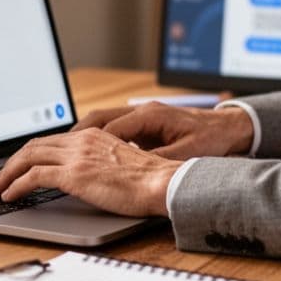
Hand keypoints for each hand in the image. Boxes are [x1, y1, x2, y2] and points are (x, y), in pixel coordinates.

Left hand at [0, 129, 182, 216]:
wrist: (163, 182)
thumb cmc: (151, 180)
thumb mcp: (120, 163)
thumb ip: (100, 164)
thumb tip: (87, 178)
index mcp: (94, 135)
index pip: (52, 140)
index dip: (31, 153)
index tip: (20, 165)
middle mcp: (82, 140)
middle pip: (35, 145)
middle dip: (13, 162)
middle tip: (1, 177)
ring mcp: (76, 156)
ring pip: (28, 157)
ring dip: (8, 173)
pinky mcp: (73, 175)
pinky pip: (34, 177)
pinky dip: (17, 185)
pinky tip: (10, 196)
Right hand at [72, 101, 253, 160]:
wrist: (230, 128)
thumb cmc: (212, 138)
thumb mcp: (188, 153)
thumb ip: (161, 159)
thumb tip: (135, 168)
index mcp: (150, 116)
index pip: (109, 127)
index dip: (86, 143)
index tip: (69, 156)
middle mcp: (141, 112)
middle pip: (97, 120)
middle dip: (73, 136)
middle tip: (50, 152)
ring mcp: (141, 118)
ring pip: (101, 123)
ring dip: (81, 138)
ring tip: (61, 155)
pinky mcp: (144, 126)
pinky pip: (112, 130)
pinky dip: (96, 141)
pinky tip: (86, 156)